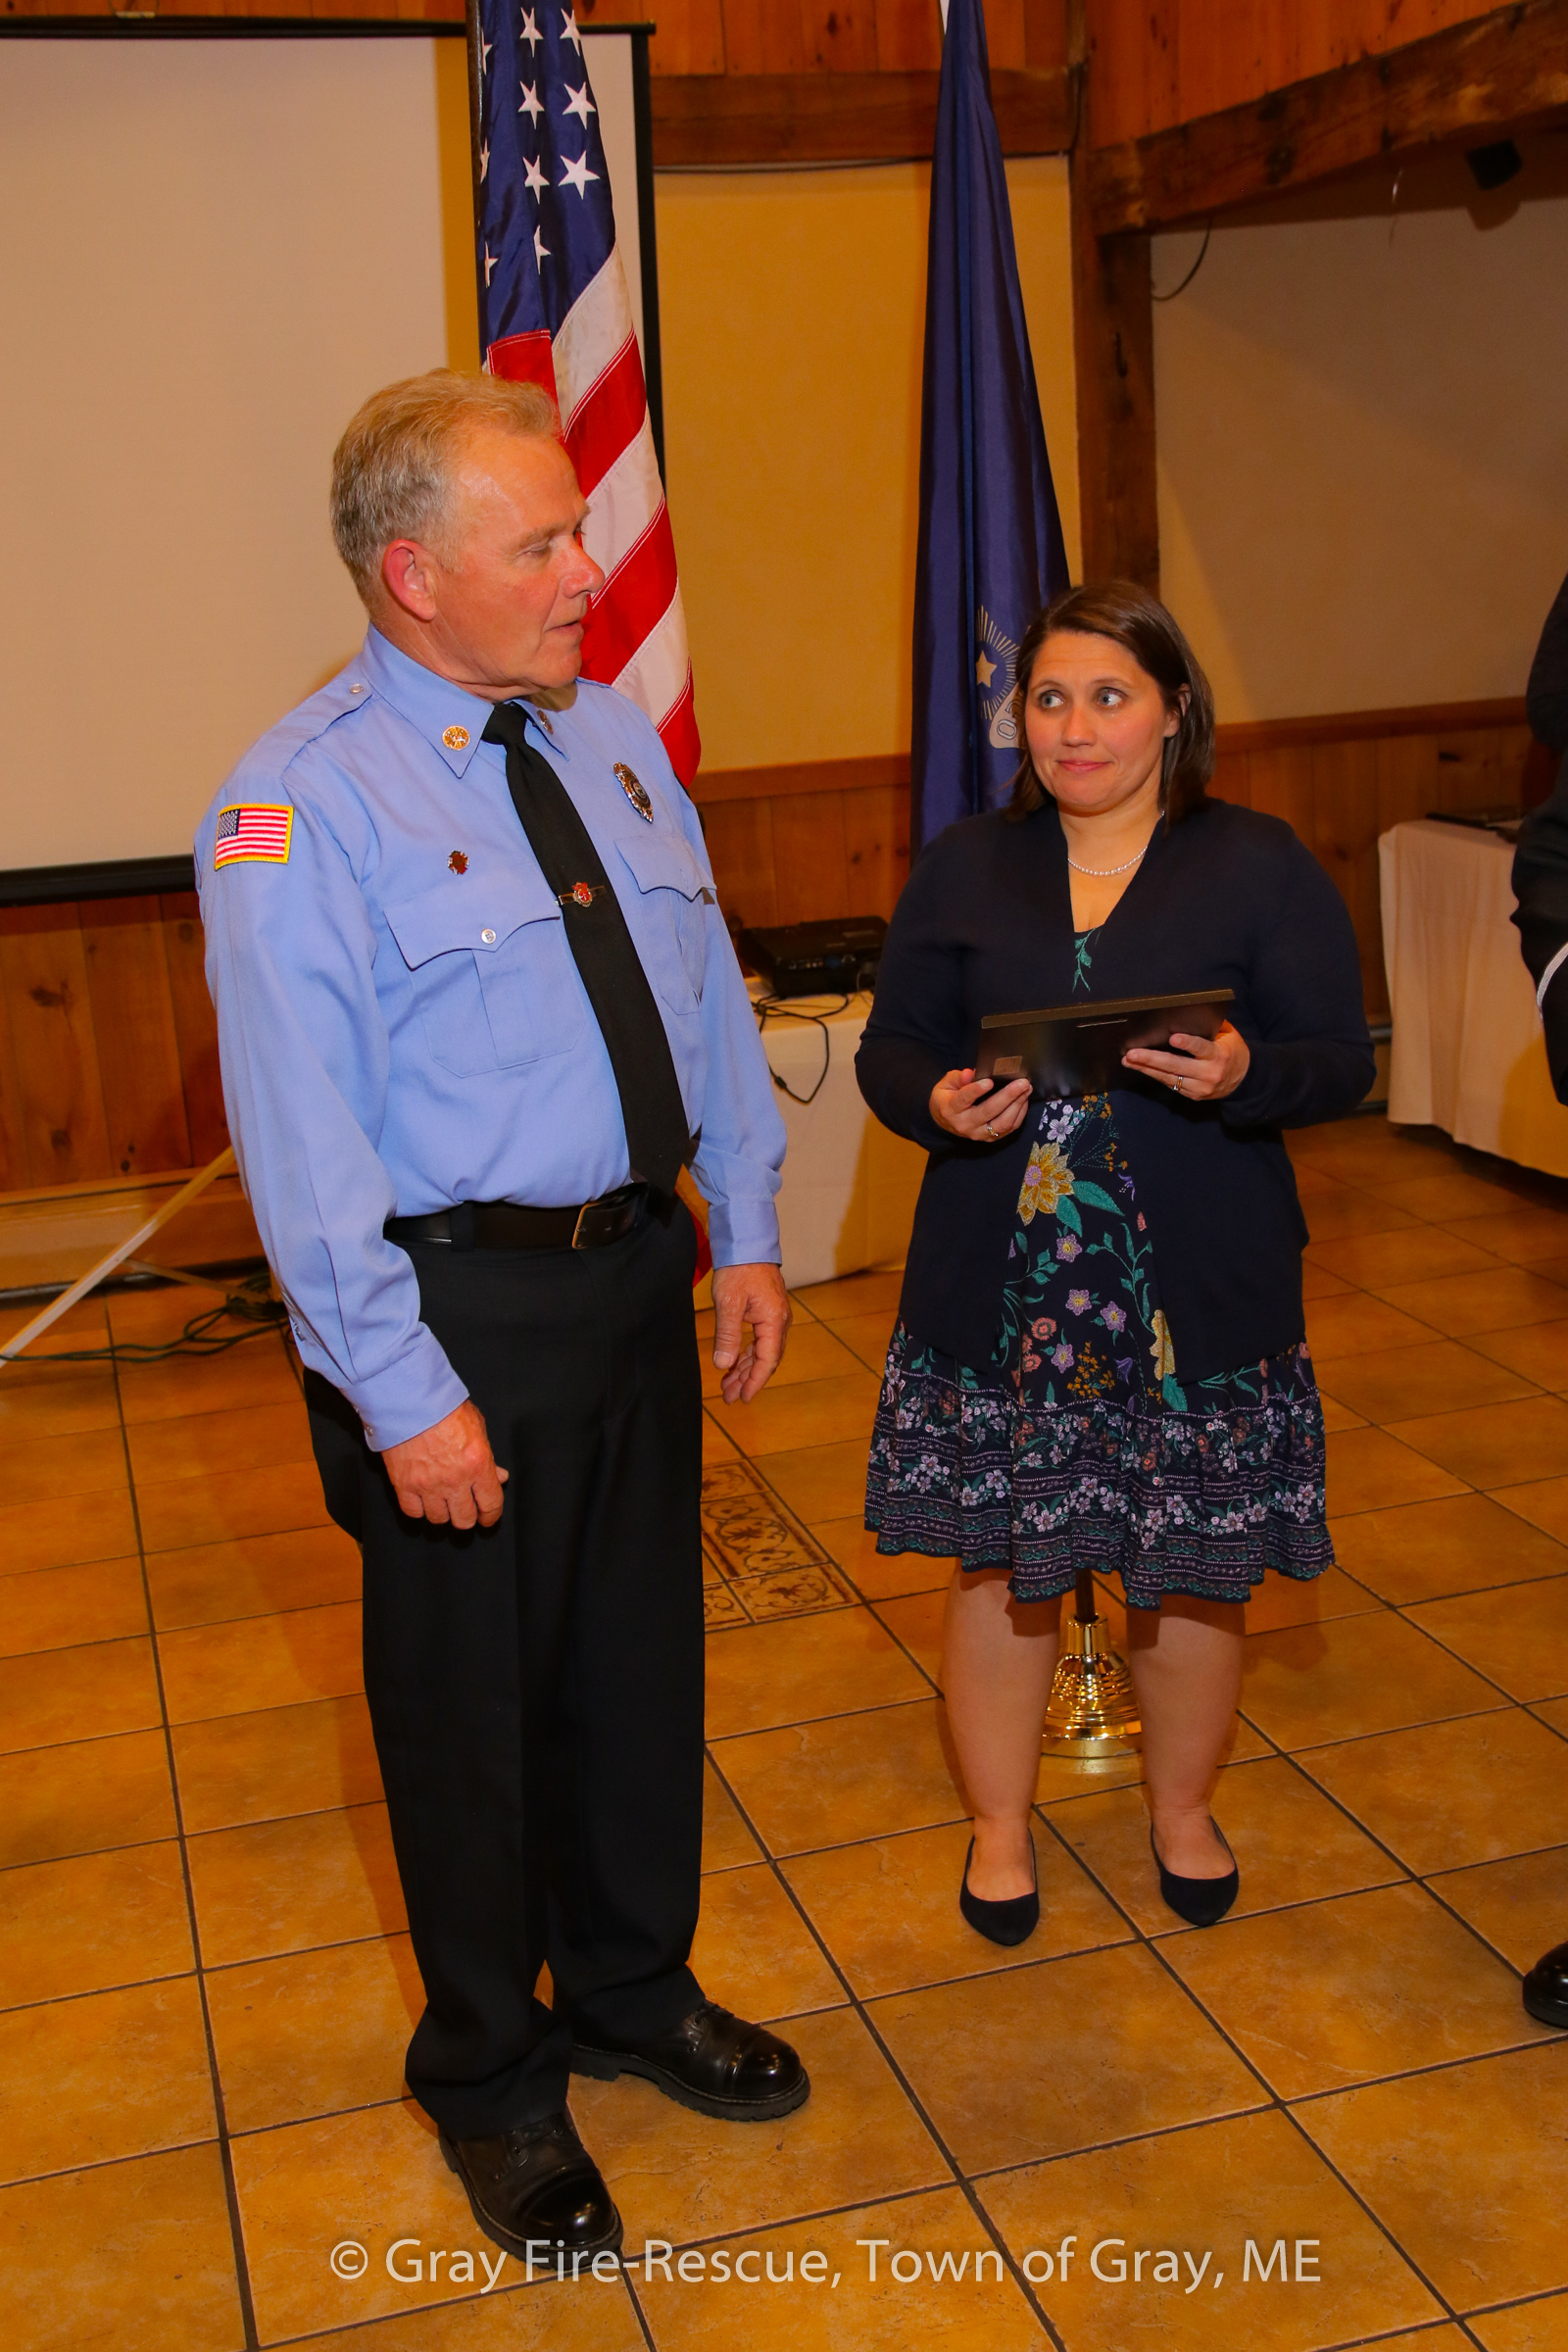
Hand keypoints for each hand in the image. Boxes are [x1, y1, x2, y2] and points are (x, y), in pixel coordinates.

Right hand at [380, 1400, 508, 1528]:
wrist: (409, 1399)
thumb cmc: (444, 1407)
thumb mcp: (477, 1427)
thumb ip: (489, 1457)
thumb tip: (499, 1477)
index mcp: (478, 1464)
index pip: (491, 1504)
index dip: (491, 1516)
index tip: (487, 1518)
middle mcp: (455, 1480)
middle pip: (464, 1519)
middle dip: (468, 1517)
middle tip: (465, 1509)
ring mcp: (428, 1485)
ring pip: (439, 1519)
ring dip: (443, 1513)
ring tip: (442, 1502)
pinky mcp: (404, 1485)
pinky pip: (413, 1512)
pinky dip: (419, 1509)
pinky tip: (423, 1500)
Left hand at [712, 1262, 790, 1403]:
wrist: (746, 1240)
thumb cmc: (738, 1268)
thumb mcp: (728, 1303)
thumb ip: (728, 1335)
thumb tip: (724, 1365)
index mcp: (774, 1320)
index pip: (767, 1360)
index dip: (755, 1381)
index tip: (743, 1398)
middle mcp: (779, 1321)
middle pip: (766, 1359)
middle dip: (747, 1379)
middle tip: (730, 1397)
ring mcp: (774, 1315)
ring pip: (761, 1350)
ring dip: (745, 1368)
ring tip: (728, 1385)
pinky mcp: (765, 1310)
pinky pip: (759, 1339)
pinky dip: (746, 1353)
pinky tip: (734, 1363)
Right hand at [929, 1068, 1031, 1142]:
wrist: (945, 1121)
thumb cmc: (946, 1098)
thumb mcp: (945, 1084)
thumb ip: (958, 1078)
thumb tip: (971, 1073)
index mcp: (951, 1109)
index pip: (964, 1100)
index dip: (976, 1090)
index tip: (990, 1081)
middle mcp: (965, 1124)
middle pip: (988, 1112)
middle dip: (1008, 1096)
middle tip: (1022, 1082)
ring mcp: (979, 1134)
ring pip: (1002, 1123)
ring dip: (1018, 1105)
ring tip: (1027, 1089)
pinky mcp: (990, 1138)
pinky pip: (1009, 1128)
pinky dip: (1019, 1113)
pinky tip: (1024, 1099)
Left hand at [1123, 1020, 1251, 1102]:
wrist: (1244, 1080)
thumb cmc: (1233, 1051)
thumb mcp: (1229, 1036)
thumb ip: (1211, 1027)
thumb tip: (1189, 1015)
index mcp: (1219, 1055)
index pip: (1201, 1048)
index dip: (1188, 1043)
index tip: (1173, 1038)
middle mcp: (1208, 1073)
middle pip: (1176, 1066)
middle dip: (1151, 1059)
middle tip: (1132, 1054)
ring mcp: (1199, 1087)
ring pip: (1168, 1077)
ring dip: (1146, 1068)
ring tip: (1128, 1060)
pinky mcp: (1193, 1095)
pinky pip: (1170, 1084)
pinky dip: (1155, 1075)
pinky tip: (1141, 1068)